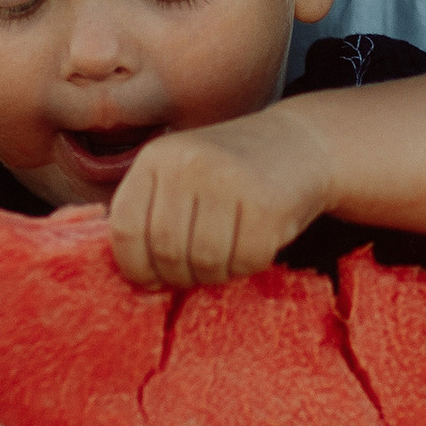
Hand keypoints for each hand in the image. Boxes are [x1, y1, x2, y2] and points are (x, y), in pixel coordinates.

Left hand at [107, 109, 329, 287]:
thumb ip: (153, 215)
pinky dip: (248, 266)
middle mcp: (188, 163)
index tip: (152, 279)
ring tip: (226, 256)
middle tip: (197, 270)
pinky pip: (245, 261)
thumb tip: (137, 282)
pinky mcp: (266, 203)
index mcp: (156, 157)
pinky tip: (253, 246)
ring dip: (215, 273)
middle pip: (165, 251)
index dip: (135, 266)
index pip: (126, 229)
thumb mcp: (181, 176)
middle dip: (180, 275)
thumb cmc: (231, 173)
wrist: (300, 143)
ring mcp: (228, 180)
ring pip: (204, 261)